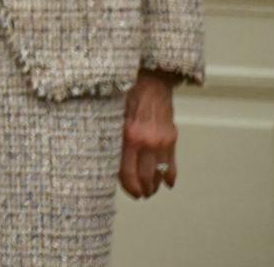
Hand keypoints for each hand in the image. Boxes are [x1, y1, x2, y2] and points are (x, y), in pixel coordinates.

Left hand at [120, 70, 178, 197]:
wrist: (150, 80)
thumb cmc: (124, 93)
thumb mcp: (109, 113)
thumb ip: (109, 135)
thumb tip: (102, 156)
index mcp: (127, 136)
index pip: (127, 173)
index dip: (129, 187)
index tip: (131, 193)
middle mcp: (145, 141)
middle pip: (144, 177)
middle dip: (142, 189)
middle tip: (140, 194)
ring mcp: (160, 141)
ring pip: (158, 174)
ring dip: (154, 185)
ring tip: (150, 190)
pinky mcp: (171, 138)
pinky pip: (172, 163)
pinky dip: (169, 176)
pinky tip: (166, 183)